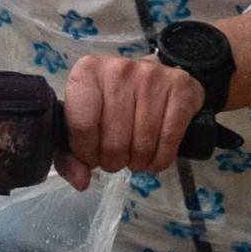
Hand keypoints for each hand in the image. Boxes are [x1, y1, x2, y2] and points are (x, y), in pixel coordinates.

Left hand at [59, 48, 204, 189]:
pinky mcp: (179, 87)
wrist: (154, 74)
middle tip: (116, 155)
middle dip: (114, 161)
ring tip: (135, 154)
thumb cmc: (113, 99)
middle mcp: (119, 70)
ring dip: (137, 162)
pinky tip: (154, 157)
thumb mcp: (83, 117)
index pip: (82, 126)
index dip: (86, 153)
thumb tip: (81, 181)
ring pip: (142, 146)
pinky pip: (169, 141)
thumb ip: (70, 154)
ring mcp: (152, 77)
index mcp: (87, 72)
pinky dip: (160, 159)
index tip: (92, 155)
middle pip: (114, 142)